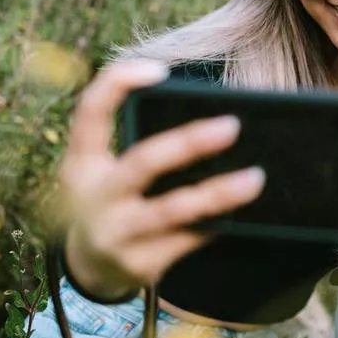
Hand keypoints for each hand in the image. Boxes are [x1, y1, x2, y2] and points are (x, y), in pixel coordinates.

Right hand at [58, 60, 265, 299]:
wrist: (90, 268)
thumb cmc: (111, 197)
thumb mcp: (104, 169)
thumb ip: (135, 141)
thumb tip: (208, 116)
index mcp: (82, 162)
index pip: (90, 112)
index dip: (118, 84)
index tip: (159, 69)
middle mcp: (95, 197)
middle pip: (144, 162)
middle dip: (189, 144)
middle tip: (232, 125)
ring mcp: (116, 233)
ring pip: (173, 209)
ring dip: (219, 193)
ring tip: (255, 178)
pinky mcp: (140, 264)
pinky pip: (188, 238)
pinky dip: (216, 221)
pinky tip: (240, 211)